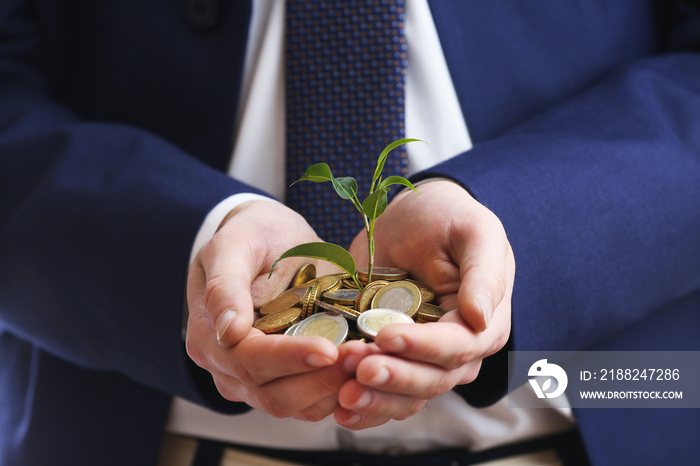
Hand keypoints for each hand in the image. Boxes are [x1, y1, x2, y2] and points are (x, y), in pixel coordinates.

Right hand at [186, 200, 350, 419]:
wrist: (271, 238)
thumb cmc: (251, 235)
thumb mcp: (233, 244)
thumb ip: (225, 285)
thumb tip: (228, 332)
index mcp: (210, 340)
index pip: (250, 362)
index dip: (290, 359)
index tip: (328, 348)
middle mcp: (231, 371)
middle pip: (276, 395)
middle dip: (322, 379)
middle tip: (364, 356)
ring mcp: (261, 381)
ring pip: (300, 406)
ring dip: (339, 388)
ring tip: (373, 360)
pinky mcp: (292, 381)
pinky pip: (317, 400)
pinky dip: (345, 389)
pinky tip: (370, 366)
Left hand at [335, 180, 513, 428]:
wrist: (412, 217)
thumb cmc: (447, 218)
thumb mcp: (475, 232)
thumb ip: (484, 273)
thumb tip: (480, 317)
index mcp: (484, 324)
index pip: (457, 347)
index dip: (422, 347)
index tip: (385, 336)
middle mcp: (458, 351)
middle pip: (431, 380)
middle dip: (392, 376)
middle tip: (354, 365)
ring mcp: (424, 360)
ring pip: (407, 397)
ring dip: (374, 397)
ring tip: (341, 392)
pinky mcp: (395, 361)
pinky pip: (385, 395)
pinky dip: (365, 407)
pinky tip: (339, 410)